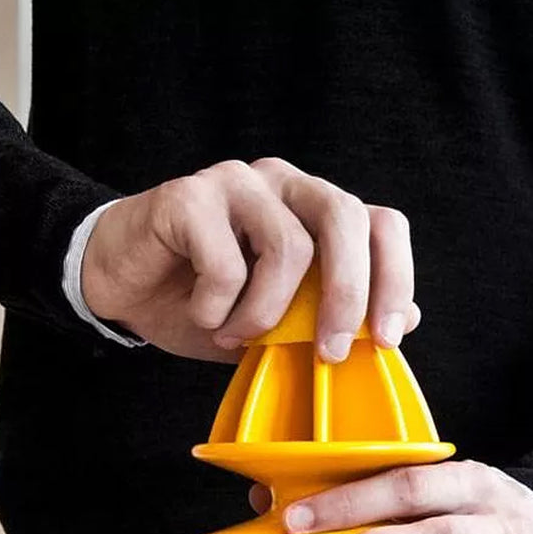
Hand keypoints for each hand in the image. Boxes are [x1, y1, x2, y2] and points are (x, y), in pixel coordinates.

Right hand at [81, 157, 418, 361]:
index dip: (395, 278)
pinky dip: (216, 306)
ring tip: (236, 336)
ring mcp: (237, 182)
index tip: (388, 338)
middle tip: (329, 352)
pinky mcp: (188, 195)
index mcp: (315, 211)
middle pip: (344, 218)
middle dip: (347, 295)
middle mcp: (284, 184)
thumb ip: (335, 314)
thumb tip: (408, 317)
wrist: (124, 290)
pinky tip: (200, 313)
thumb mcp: (280, 324)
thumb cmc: (205, 304)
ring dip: (265, 313)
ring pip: (287, 245)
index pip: (381, 224)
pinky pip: (225, 260)